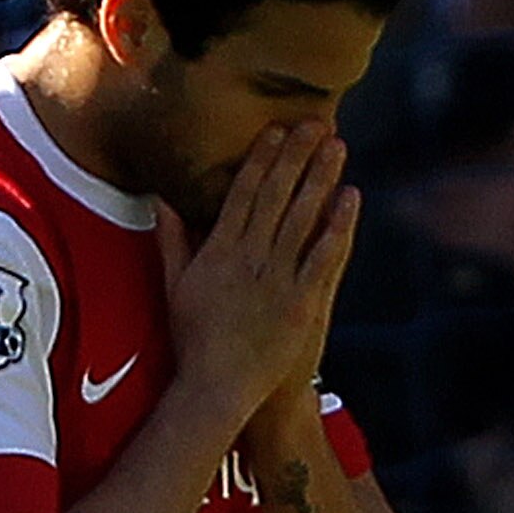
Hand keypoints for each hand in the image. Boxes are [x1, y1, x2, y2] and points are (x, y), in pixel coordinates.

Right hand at [168, 121, 359, 432]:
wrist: (215, 389)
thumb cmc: (194, 341)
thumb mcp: (175, 288)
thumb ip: (172, 241)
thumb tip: (163, 200)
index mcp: (218, 252)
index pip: (242, 194)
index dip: (261, 160)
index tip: (276, 131)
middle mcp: (248, 259)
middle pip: (276, 196)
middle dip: (296, 157)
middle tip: (315, 123)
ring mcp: (276, 281)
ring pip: (302, 218)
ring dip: (321, 179)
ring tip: (337, 147)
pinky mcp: (300, 304)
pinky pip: (322, 257)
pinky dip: (336, 226)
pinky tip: (350, 199)